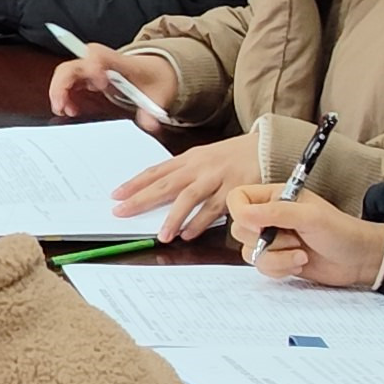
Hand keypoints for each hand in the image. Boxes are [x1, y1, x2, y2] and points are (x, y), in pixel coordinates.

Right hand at [46, 42, 176, 120]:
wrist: (152, 70)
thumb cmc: (152, 76)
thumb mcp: (158, 95)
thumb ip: (152, 111)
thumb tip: (148, 124)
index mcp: (117, 61)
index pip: (98, 57)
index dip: (93, 68)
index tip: (100, 85)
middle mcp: (98, 60)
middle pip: (72, 66)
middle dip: (62, 85)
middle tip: (63, 107)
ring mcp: (89, 67)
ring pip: (64, 73)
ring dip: (59, 91)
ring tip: (63, 110)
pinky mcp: (85, 75)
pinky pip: (66, 81)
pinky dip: (63, 95)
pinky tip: (69, 108)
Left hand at [109, 133, 253, 239]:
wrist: (267, 148)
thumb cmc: (232, 156)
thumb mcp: (204, 158)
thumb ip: (184, 173)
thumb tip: (157, 190)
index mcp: (189, 159)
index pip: (156, 171)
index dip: (135, 183)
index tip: (116, 195)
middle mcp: (199, 167)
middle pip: (165, 184)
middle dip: (141, 199)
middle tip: (122, 212)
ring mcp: (216, 179)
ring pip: (189, 198)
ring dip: (173, 217)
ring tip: (161, 235)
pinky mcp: (234, 190)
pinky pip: (214, 209)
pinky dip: (200, 222)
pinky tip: (188, 234)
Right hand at [226, 187, 383, 287]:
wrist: (359, 260)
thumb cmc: (341, 232)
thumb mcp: (310, 217)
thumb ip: (276, 213)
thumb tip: (244, 215)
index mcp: (273, 197)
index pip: (237, 199)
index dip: (241, 213)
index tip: (260, 225)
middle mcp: (268, 217)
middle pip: (239, 229)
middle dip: (266, 240)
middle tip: (293, 238)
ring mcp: (272, 240)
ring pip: (249, 252)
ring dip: (277, 257)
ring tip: (301, 253)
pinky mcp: (277, 259)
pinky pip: (261, 267)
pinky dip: (280, 268)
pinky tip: (300, 263)